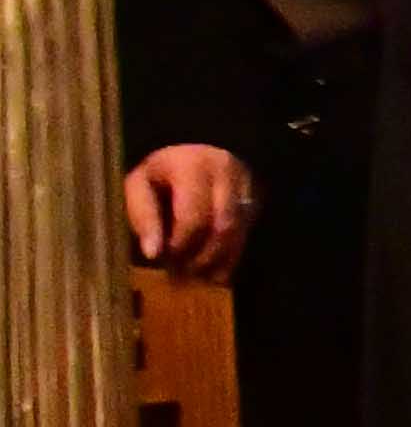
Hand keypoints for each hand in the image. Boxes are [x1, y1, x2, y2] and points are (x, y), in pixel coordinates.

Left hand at [123, 146, 256, 280]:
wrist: (190, 154)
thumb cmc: (159, 173)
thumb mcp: (139, 186)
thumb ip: (143, 216)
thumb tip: (153, 253)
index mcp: (193, 166)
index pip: (194, 216)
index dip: (179, 244)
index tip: (161, 258)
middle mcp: (227, 173)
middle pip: (222, 228)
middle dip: (200, 257)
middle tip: (178, 272)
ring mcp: (246, 186)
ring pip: (237, 235)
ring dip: (215, 260)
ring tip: (192, 273)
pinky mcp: (255, 201)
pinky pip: (245, 237)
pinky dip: (228, 259)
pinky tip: (211, 270)